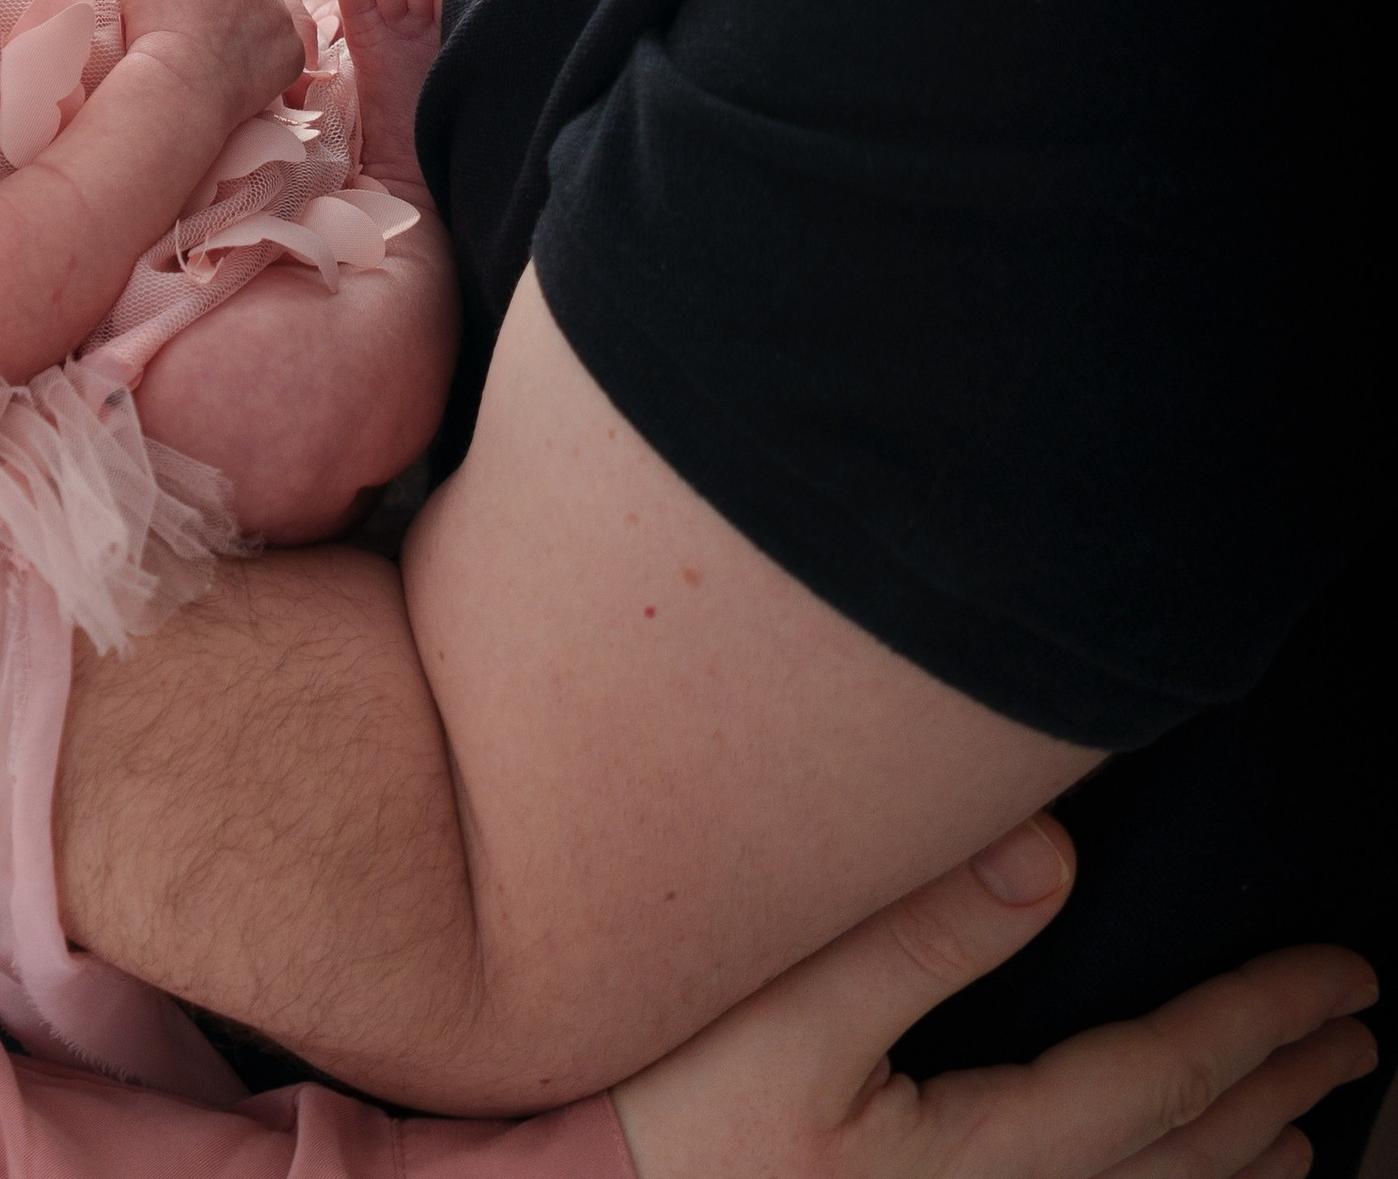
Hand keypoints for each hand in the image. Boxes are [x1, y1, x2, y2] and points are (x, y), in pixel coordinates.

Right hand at [119, 0, 308, 127]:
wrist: (182, 91)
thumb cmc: (153, 33)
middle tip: (198, 15)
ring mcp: (278, 9)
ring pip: (267, 0)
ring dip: (249, 14)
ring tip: (220, 45)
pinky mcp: (293, 46)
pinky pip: (284, 38)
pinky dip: (267, 49)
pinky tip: (241, 66)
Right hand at [612, 817, 1375, 1178]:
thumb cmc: (674, 1120)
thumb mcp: (790, 1010)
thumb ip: (924, 932)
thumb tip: (1055, 855)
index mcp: (981, 1153)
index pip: (1163, 1077)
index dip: (1259, 1021)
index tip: (1340, 975)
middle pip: (1179, 1152)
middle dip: (1280, 1085)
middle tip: (1360, 1034)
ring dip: (1238, 1158)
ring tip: (1306, 1130)